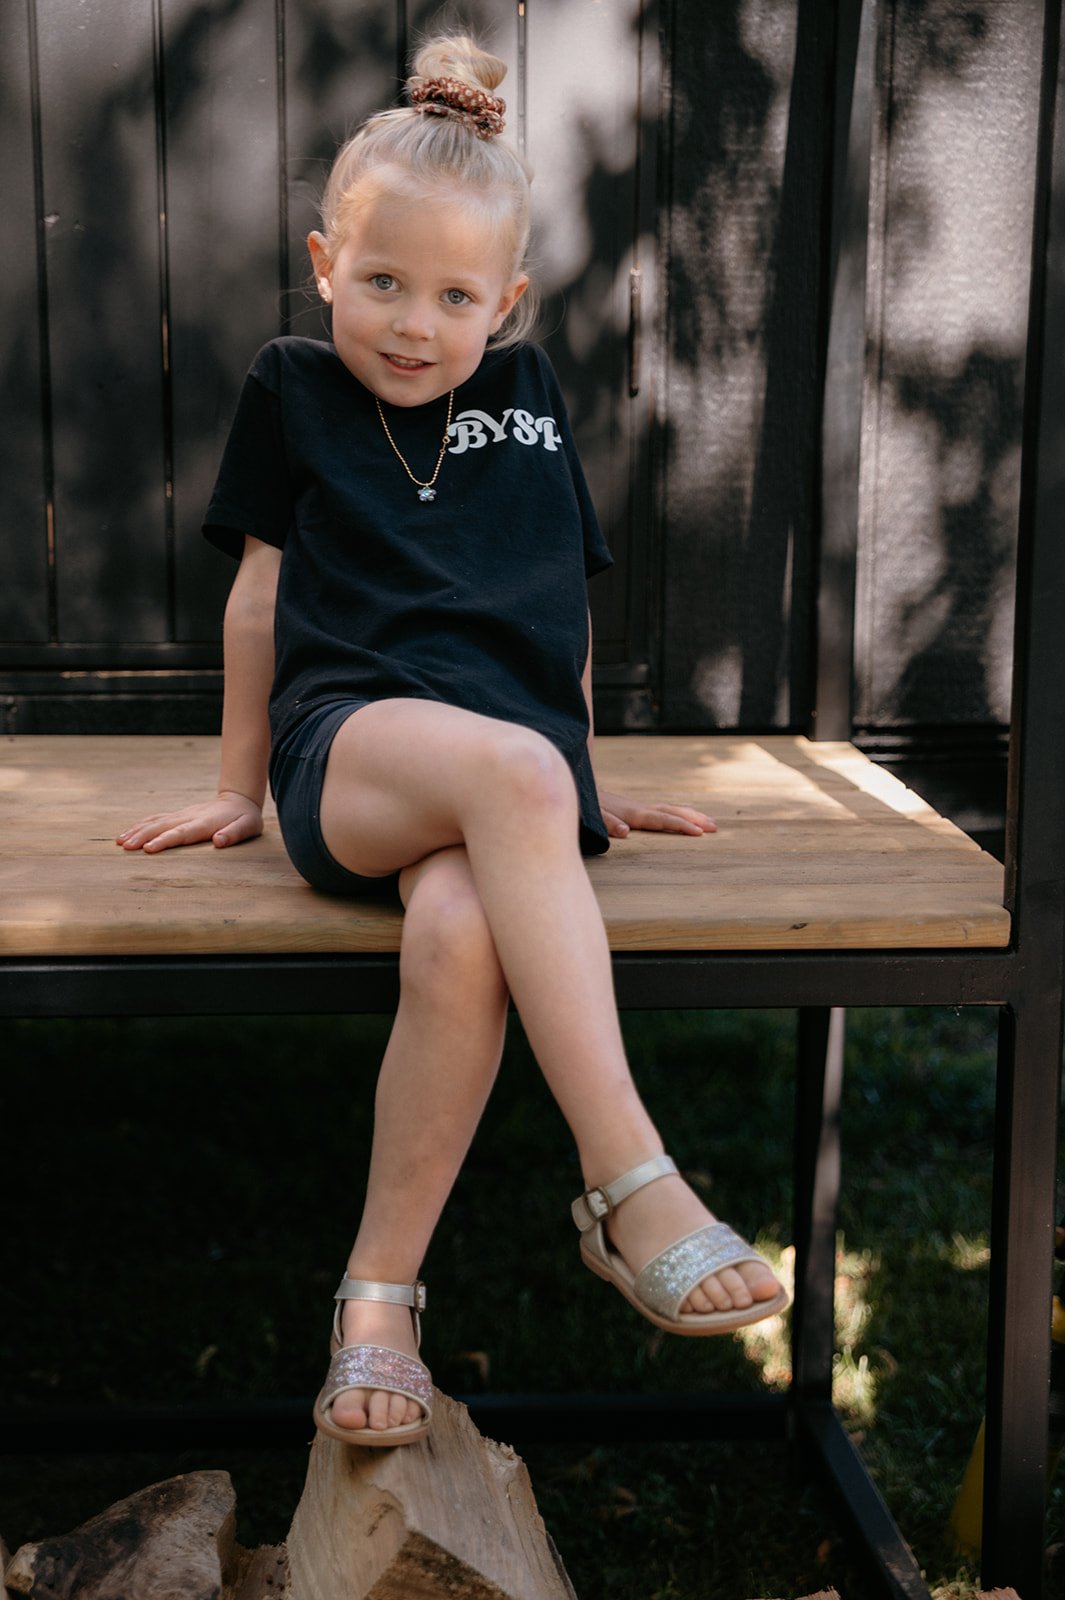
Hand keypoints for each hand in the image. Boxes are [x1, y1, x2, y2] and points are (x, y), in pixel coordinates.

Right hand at [116, 791, 263, 853]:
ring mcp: (182, 814)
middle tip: (125, 846)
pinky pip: (156, 819)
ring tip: (120, 842)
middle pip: (162, 826)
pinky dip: (141, 825)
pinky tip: (127, 833)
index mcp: (205, 823)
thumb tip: (220, 841)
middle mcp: (189, 817)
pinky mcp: (178, 815)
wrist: (239, 799)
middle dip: (143, 836)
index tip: (148, 849)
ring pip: (156, 821)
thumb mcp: (248, 826)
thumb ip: (234, 833)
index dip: (165, 841)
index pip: (181, 833)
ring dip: (137, 830)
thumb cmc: (245, 818)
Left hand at [597, 789, 716, 839]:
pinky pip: (662, 811)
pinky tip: (684, 818)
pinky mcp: (635, 808)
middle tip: (715, 827)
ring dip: (690, 815)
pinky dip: (677, 814)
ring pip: (670, 809)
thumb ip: (607, 822)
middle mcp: (639, 808)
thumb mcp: (593, 815)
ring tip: (709, 822)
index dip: (680, 826)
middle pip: (672, 812)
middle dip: (694, 819)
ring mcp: (639, 807)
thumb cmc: (585, 805)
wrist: (577, 786)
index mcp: (632, 813)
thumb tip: (625, 832)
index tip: (699, 832)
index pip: (662, 820)